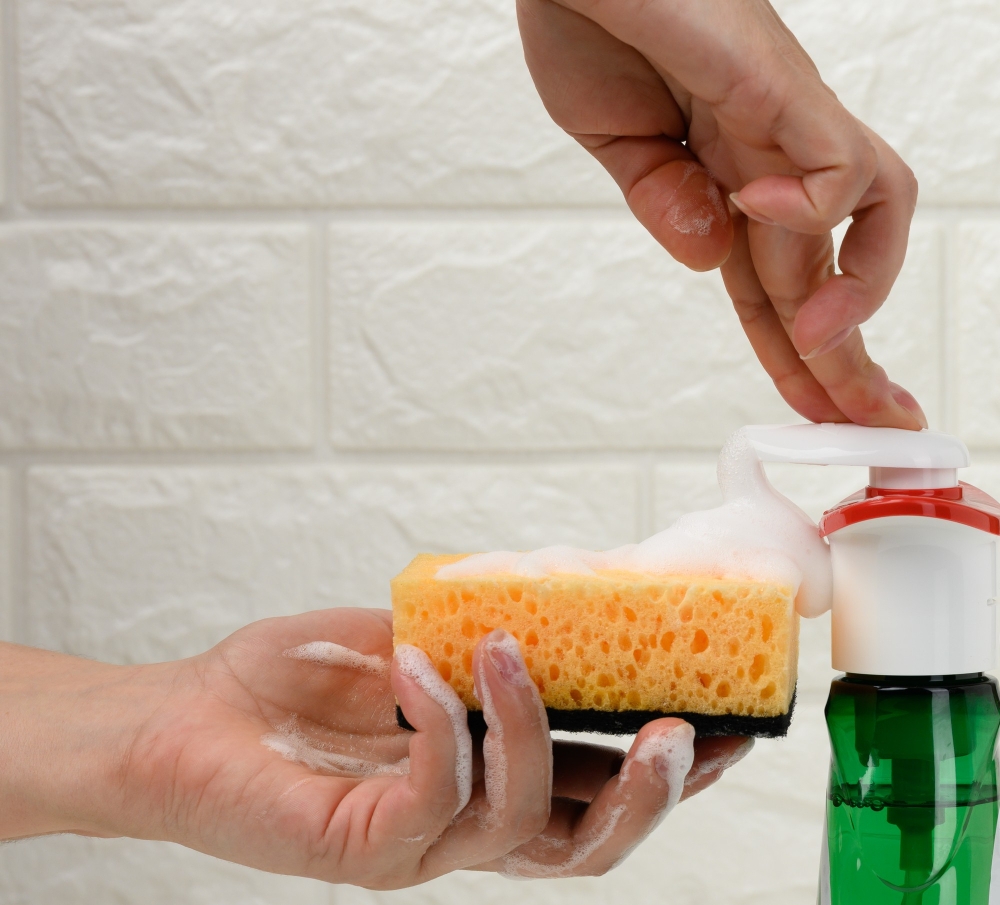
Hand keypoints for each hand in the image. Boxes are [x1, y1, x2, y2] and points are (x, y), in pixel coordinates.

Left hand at [0, 610, 751, 885]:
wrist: (184, 718)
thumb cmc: (292, 682)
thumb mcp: (406, 639)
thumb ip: (474, 632)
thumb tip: (553, 593)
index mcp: (488, 781)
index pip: (596, 793)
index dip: (665, 771)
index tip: (724, 721)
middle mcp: (466, 827)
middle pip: (585, 847)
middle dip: (645, 796)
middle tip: (675, 732)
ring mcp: (419, 847)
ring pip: (523, 828)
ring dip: (534, 732)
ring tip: (511, 652)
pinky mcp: (365, 849)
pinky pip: (434, 795)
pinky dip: (442, 722)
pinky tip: (419, 662)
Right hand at [518, 0, 925, 429]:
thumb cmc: (592, 21)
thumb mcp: (617, 144)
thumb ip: (663, 203)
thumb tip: (708, 256)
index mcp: (726, 176)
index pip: (775, 285)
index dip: (801, 356)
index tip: (823, 415)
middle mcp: (768, 155)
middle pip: (827, 273)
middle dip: (850, 362)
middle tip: (880, 427)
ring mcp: (782, 121)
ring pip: (868, 218)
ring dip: (853, 302)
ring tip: (824, 351)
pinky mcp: (780, 86)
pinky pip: (835, 163)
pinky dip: (811, 208)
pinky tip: (757, 214)